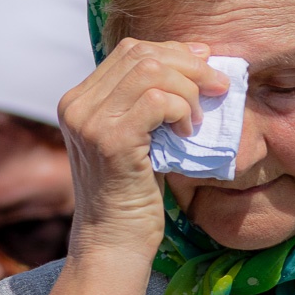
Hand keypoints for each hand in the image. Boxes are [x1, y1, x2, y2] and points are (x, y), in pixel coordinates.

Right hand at [57, 39, 229, 261]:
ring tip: (195, 121)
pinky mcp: (109, 140)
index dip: (173, 51)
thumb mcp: (138, 137)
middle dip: (188, 65)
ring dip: (187, 91)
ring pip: (151, 71)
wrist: (114, 243)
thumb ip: (147, 101)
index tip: (205, 64)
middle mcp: (77, 105)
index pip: (130, 51)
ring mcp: (89, 121)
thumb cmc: (133, 195)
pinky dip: (181, 110)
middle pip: (140, 54)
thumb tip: (195, 58)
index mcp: (79, 100)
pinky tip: (185, 132)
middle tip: (217, 87)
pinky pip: (158, 100)